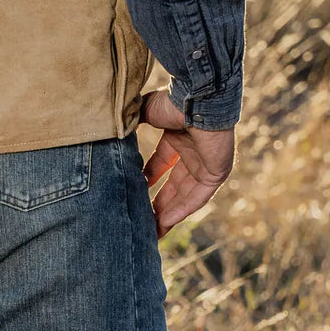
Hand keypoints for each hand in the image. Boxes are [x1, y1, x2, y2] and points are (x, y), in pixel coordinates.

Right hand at [138, 89, 234, 238]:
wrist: (198, 99)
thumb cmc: (173, 102)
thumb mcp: (147, 111)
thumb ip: (133, 120)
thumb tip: (114, 124)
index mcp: (177, 136)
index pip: (162, 163)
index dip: (148, 177)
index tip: (134, 191)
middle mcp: (192, 152)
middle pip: (174, 184)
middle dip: (158, 203)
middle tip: (143, 220)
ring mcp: (204, 163)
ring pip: (185, 195)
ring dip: (169, 213)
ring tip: (152, 231)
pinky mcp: (216, 173)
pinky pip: (198, 197)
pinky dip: (182, 210)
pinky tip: (165, 223)